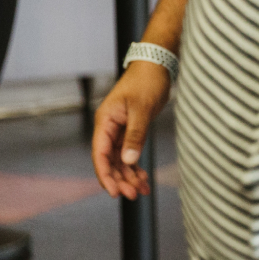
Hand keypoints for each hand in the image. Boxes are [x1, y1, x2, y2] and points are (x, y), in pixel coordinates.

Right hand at [91, 61, 170, 198]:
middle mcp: (110, 128)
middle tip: (133, 194)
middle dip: (120, 179)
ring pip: (121, 160)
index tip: (114, 191)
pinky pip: (130, 154)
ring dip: (129, 176)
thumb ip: (135, 134)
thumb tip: (129, 160)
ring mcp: (120, 130)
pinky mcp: (132, 131)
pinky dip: (136, 167)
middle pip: (110, 161)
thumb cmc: (146, 81)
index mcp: (105, 122)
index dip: (106, 174)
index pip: (101, 154)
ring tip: (141, 191)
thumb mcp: (142, 109)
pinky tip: (144, 179)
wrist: (157, 65)